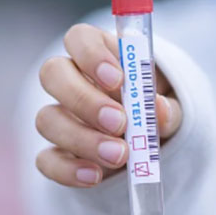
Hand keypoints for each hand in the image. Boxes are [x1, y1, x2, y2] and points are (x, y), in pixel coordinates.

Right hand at [35, 23, 181, 186]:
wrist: (146, 148)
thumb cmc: (153, 112)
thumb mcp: (169, 107)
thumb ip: (168, 108)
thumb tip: (159, 111)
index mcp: (97, 54)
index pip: (79, 38)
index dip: (92, 55)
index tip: (118, 80)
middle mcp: (70, 80)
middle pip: (52, 73)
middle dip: (84, 99)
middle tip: (119, 123)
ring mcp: (58, 116)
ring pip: (46, 119)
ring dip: (82, 138)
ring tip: (119, 156)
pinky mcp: (55, 153)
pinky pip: (46, 160)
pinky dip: (68, 170)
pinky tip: (95, 176)